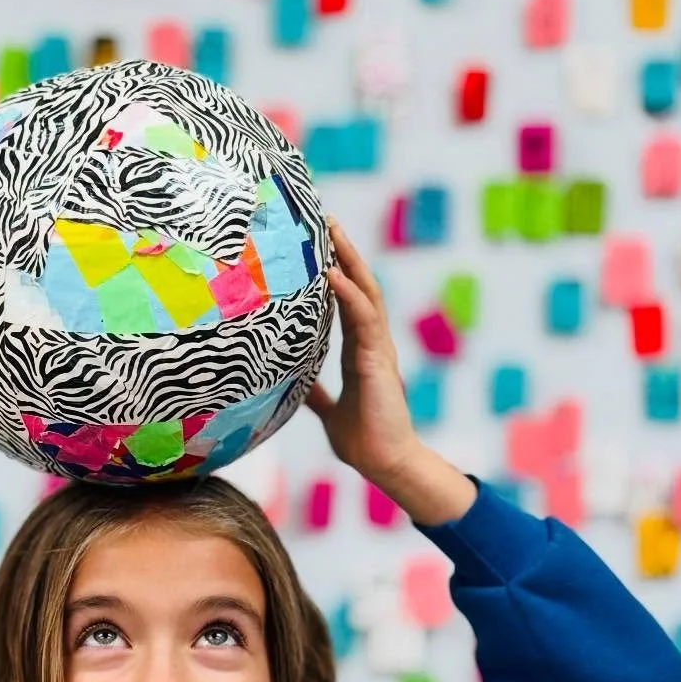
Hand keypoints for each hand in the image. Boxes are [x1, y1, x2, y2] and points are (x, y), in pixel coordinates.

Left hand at [306, 217, 421, 487]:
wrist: (386, 463)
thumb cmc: (363, 439)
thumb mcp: (329, 410)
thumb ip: (315, 392)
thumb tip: (294, 382)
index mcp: (359, 350)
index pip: (347, 300)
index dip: (335, 271)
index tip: (319, 244)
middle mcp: (371, 342)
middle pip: (359, 285)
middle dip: (344, 252)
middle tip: (325, 219)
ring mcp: (378, 348)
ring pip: (365, 292)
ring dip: (349, 260)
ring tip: (332, 230)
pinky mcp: (378, 359)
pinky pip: (363, 319)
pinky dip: (348, 293)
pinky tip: (331, 274)